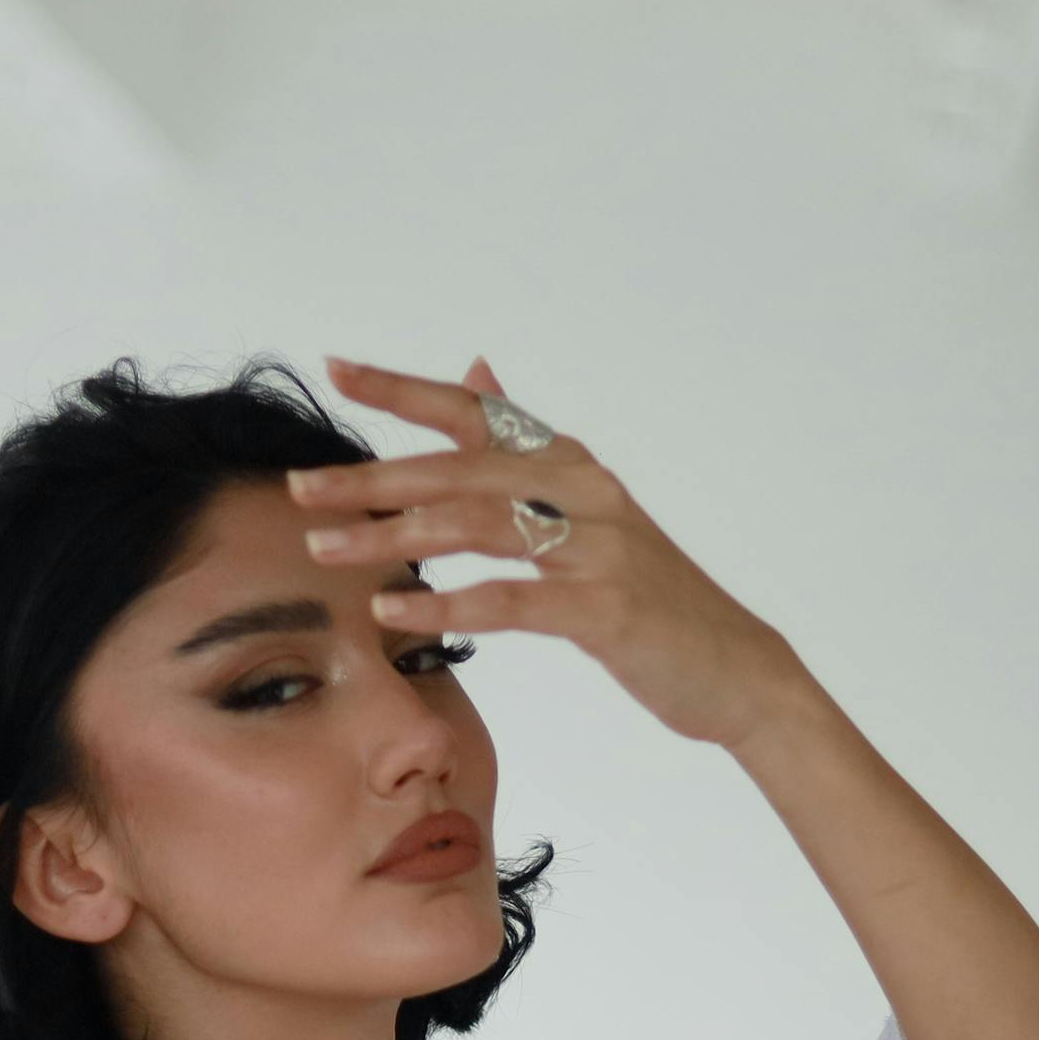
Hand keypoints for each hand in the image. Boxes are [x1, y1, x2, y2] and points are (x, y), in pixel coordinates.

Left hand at [288, 354, 831, 753]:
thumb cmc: (654, 600)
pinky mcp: (605, 610)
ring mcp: (598, 549)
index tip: (336, 369)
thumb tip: (476, 376)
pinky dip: (447, 604)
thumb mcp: (589, 512)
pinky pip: (510, 600)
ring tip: (325, 548)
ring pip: (475, 526)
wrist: (738, 671)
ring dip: (391, 537)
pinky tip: (394, 612)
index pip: (475, 415)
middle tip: (300, 488)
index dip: (404, 390)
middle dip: (372, 476)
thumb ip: (527, 449)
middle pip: (460, 468)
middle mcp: (584, 492)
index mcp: (572, 467)